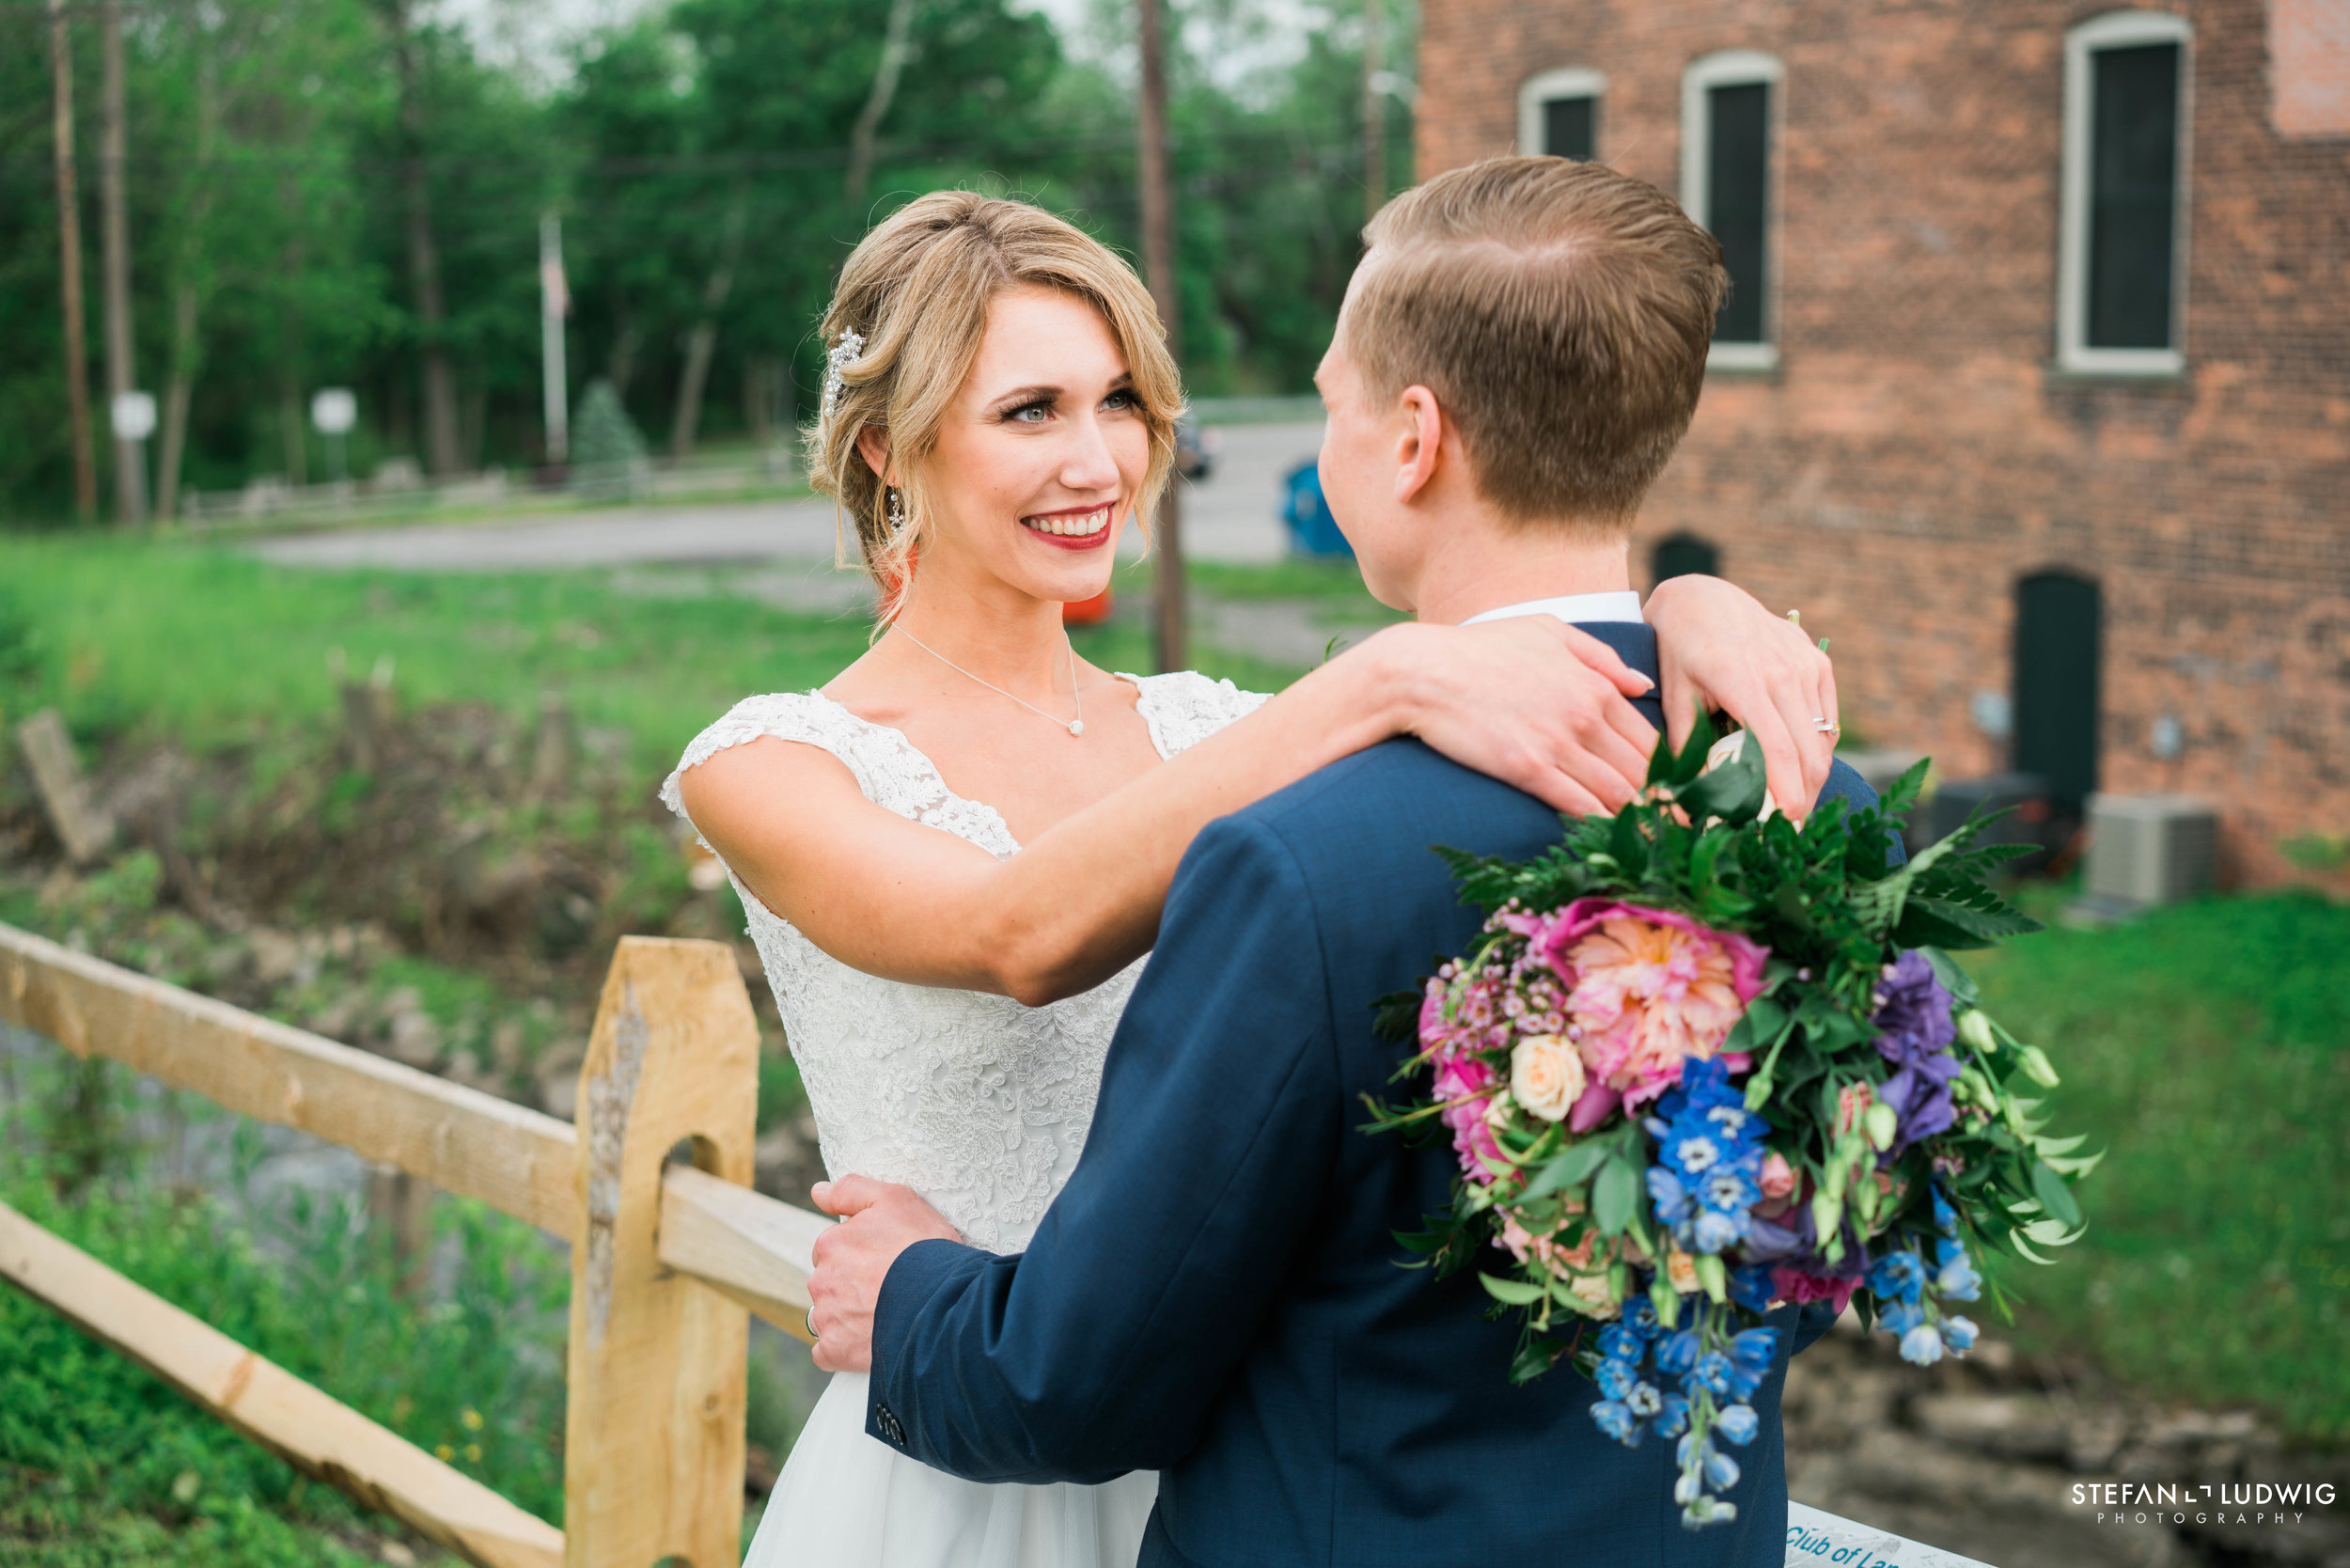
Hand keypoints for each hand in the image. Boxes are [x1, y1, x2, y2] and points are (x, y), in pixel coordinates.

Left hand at [805, 1176, 963, 1373]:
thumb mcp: (895, 1199)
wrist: (944, 1303)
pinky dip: (842, 1349)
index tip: (885, 1258)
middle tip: (887, 1285)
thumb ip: (851, 1190)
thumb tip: (817, 1191)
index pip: (833, 1246)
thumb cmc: (924, 1247)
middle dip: (850, 1282)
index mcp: (831, 1244)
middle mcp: (821, 1280)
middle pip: (829, 1280)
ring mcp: (827, 1317)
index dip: (860, 1251)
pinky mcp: (836, 1350)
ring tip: (885, 1314)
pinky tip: (867, 1342)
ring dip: (847, 1314)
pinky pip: (827, 1352)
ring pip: (828, 1314)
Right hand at [1367, 619, 1657, 816]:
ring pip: (1618, 793)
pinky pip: (1578, 805)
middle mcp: (1586, 715)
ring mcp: (1558, 743)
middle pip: (1643, 771)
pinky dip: (1602, 825)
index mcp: (1596, 685)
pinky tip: (1614, 842)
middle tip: (1682, 835)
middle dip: (1666, 806)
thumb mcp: (1546, 631)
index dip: (1670, 775)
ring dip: (1642, 823)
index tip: (1678, 800)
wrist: (1423, 671)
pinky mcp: (1527, 769)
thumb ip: (1600, 656)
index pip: (1650, 740)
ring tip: (1658, 848)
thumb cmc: (1480, 648)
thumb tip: (1642, 684)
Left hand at [1643, 575, 1839, 820]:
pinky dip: (1817, 748)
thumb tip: (1678, 799)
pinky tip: (1797, 766)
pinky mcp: (1817, 661)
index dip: (1787, 792)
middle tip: (1789, 828)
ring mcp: (1805, 664)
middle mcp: (1782, 671)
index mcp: (1742, 680)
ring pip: (1823, 739)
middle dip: (1804, 797)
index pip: (1778, 748)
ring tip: (1792, 804)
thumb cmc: (1679, 648)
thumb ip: (1683, 746)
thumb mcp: (1673, 694)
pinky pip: (1827, 720)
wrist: (1704, 596)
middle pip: (1809, 752)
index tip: (1787, 824)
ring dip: (1812, 777)